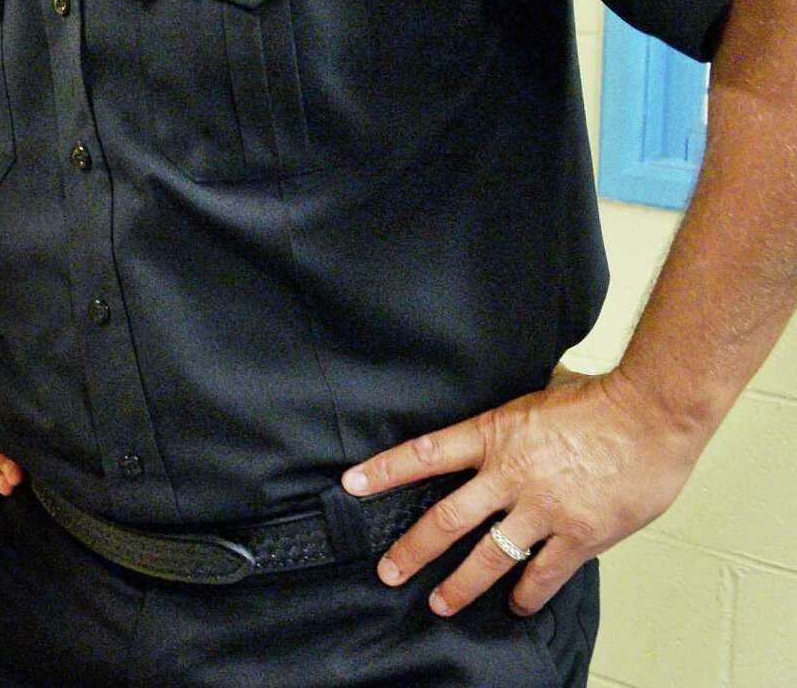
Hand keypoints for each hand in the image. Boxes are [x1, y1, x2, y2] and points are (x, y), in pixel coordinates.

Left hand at [343, 366, 704, 616]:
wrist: (650, 415)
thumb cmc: (600, 400)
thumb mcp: (535, 398)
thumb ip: (510, 425)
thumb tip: (499, 428)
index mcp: (493, 436)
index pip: (424, 454)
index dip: (384, 470)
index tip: (352, 485)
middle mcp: (509, 475)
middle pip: (446, 519)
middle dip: (413, 549)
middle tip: (390, 571)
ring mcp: (543, 509)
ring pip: (488, 556)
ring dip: (460, 584)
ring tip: (440, 603)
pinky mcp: (578, 535)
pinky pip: (543, 574)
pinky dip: (526, 593)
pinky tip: (516, 604)